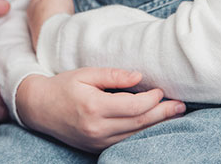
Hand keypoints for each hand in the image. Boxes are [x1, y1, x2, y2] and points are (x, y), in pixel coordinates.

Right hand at [16, 69, 185, 151]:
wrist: (39, 108)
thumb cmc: (62, 86)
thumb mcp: (85, 74)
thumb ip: (112, 75)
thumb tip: (139, 77)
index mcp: (93, 106)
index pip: (133, 106)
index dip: (152, 99)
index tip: (161, 89)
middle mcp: (97, 127)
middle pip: (139, 123)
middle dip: (163, 114)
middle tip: (181, 105)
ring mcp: (97, 141)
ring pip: (135, 136)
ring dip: (156, 125)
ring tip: (173, 115)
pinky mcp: (97, 148)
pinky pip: (125, 142)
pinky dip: (142, 133)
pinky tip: (153, 125)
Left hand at [27, 0, 74, 48]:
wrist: (57, 44)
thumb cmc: (54, 14)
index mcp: (33, 5)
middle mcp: (34, 19)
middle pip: (44, 4)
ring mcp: (42, 32)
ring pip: (49, 17)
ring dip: (57, 12)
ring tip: (68, 8)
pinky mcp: (51, 42)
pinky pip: (56, 28)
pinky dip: (62, 23)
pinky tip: (69, 24)